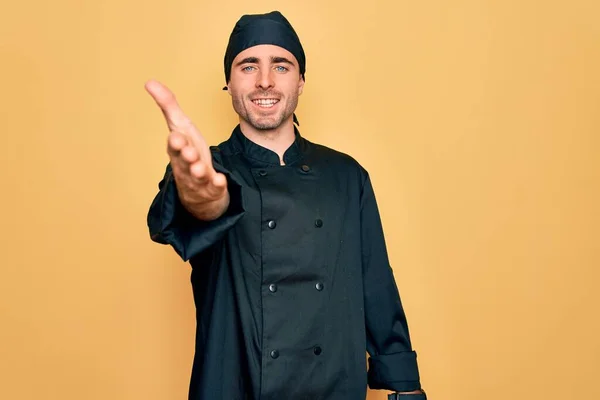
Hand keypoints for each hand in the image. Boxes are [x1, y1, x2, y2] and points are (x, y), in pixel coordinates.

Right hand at [145, 80, 228, 219]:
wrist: (197, 187)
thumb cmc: (189, 152)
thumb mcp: (180, 127)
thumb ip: (168, 105)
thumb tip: (149, 81)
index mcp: (178, 150)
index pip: (174, 145)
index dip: (175, 142)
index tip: (176, 137)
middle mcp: (186, 165)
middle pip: (184, 161)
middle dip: (186, 156)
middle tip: (189, 152)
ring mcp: (199, 179)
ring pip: (197, 176)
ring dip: (198, 171)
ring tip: (200, 168)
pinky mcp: (212, 188)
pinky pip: (215, 187)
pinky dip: (217, 184)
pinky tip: (220, 180)